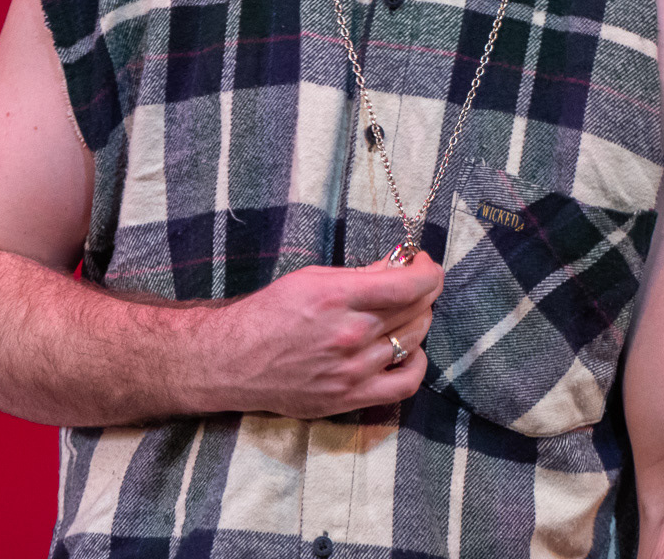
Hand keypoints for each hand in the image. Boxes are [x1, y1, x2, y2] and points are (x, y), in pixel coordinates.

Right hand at [204, 252, 443, 418]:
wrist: (234, 361)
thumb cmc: (270, 314)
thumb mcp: (312, 278)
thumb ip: (360, 274)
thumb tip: (399, 265)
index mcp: (338, 297)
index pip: (410, 285)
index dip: (429, 272)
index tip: (424, 264)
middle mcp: (350, 335)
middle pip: (417, 310)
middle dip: (424, 291)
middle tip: (414, 283)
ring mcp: (353, 371)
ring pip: (414, 341)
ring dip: (418, 321)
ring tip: (405, 313)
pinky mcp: (350, 398)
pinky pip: (405, 384)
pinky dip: (417, 363)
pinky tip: (408, 351)